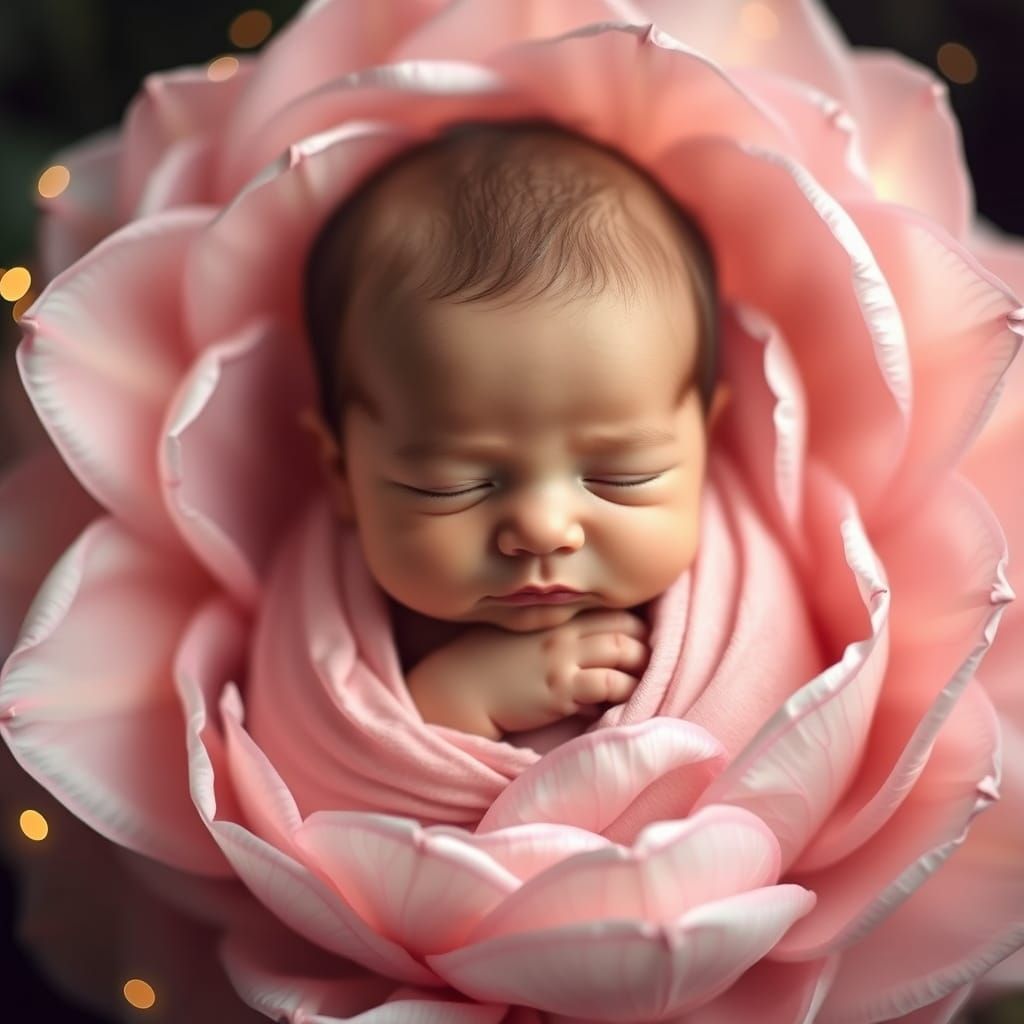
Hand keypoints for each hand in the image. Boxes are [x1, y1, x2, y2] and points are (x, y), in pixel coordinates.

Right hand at [406, 609, 649, 738]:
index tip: (640, 639)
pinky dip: (621, 691)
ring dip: (641, 669)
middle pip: (623, 629)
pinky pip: (608, 685)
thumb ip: (549, 630)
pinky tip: (617, 701)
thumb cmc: (484, 662)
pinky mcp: (561, 689)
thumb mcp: (518, 633)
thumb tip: (578, 645)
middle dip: (644, 645)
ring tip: (644, 682)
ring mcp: (563, 659)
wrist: (458, 687)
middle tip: (651, 662)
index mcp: (553, 616)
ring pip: (624, 654)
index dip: (632, 624)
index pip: (607, 610)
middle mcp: (563, 632)